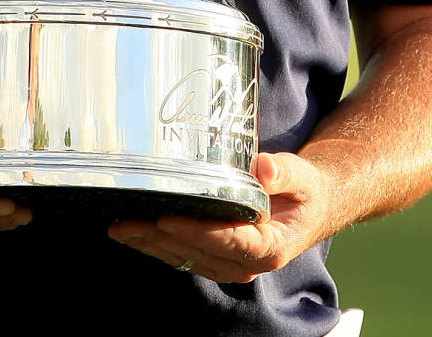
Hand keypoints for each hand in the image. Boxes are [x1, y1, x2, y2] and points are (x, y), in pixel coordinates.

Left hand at [107, 152, 330, 284]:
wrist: (311, 207)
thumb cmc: (305, 191)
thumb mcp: (303, 176)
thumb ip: (283, 172)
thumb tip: (263, 168)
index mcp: (269, 247)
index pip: (226, 240)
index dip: (194, 231)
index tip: (166, 218)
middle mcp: (246, 262)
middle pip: (196, 251)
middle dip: (159, 238)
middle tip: (127, 221)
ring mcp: (230, 263)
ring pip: (185, 257)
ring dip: (151, 244)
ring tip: (120, 227)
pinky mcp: (217, 256)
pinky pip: (184, 254)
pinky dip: (158, 245)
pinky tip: (135, 233)